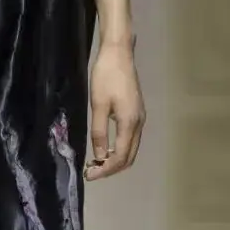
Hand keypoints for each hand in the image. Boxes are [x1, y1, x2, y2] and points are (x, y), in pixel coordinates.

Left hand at [85, 41, 144, 180]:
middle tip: (91, 172)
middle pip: (129, 157)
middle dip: (111, 168)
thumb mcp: (98, 105)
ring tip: (96, 163)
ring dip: (115, 159)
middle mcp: (139, 124)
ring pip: (131, 149)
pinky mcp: (137, 112)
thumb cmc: (106, 77)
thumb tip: (99, 156)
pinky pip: (130, 139)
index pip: (120, 157)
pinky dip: (119, 149)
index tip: (89, 175)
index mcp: (130, 123)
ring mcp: (140, 118)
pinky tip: (105, 148)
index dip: (105, 170)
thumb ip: (99, 132)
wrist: (118, 54)